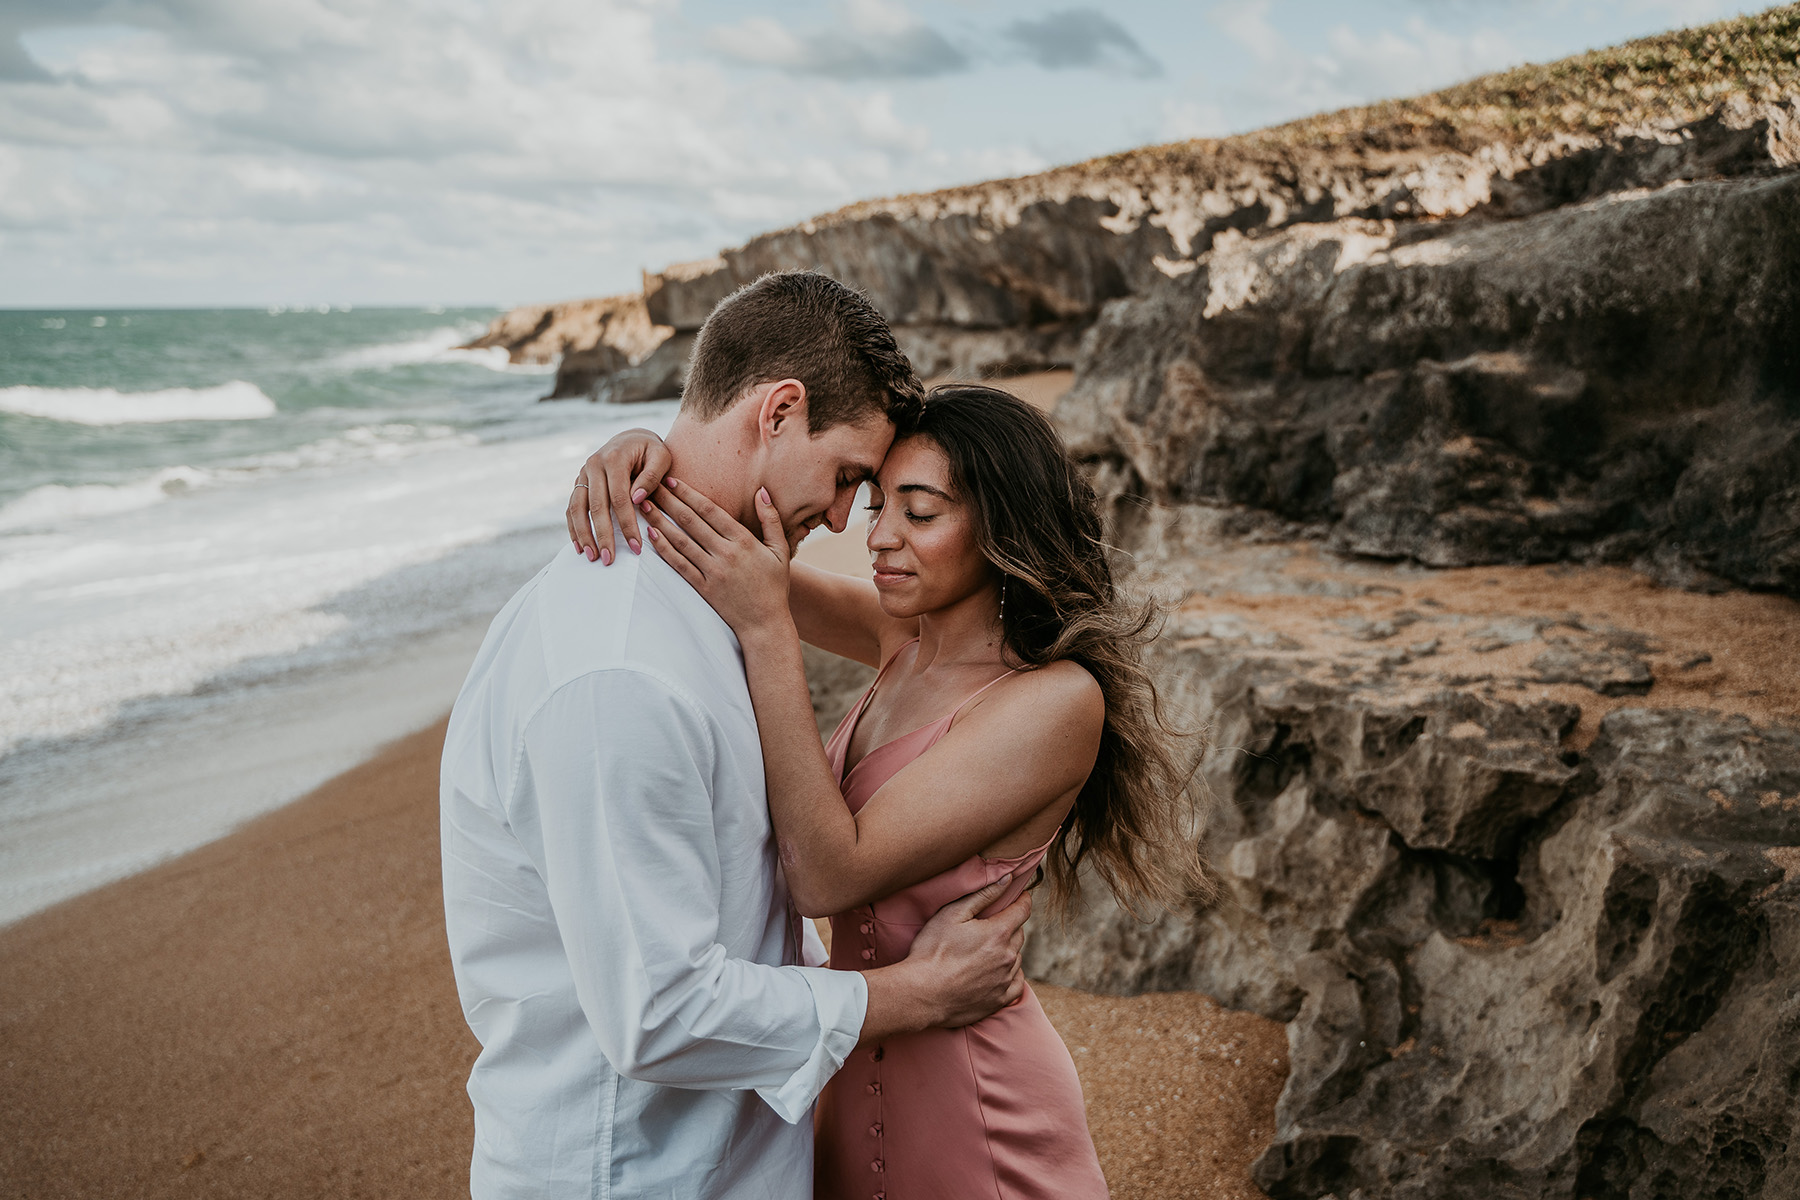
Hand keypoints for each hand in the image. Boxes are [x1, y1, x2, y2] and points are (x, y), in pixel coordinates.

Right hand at [566, 428, 670, 564]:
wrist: (631, 438)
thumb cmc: (651, 451)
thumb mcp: (661, 456)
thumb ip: (652, 476)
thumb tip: (637, 500)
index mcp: (614, 458)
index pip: (619, 498)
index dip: (627, 524)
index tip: (636, 547)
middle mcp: (594, 464)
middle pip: (596, 506)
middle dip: (603, 535)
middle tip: (610, 560)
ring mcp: (583, 473)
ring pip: (577, 508)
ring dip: (583, 535)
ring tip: (592, 557)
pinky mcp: (579, 482)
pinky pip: (572, 507)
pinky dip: (573, 527)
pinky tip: (579, 546)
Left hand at [640, 479, 793, 633]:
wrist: (765, 624)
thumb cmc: (773, 585)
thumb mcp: (780, 550)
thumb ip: (771, 519)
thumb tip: (761, 491)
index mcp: (744, 541)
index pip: (710, 511)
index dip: (689, 493)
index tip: (672, 480)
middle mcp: (726, 554)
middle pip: (691, 521)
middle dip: (668, 501)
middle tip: (649, 485)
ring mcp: (713, 572)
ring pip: (681, 541)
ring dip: (660, 521)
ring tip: (644, 506)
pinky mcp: (703, 588)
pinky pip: (680, 565)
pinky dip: (664, 549)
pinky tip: (651, 536)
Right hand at [905, 874, 1030, 1027]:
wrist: (921, 995)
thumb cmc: (932, 951)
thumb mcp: (952, 914)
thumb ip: (982, 895)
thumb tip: (1006, 880)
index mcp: (998, 933)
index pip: (1022, 910)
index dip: (1022, 900)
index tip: (1020, 896)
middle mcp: (1008, 956)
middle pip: (1019, 933)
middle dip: (1009, 925)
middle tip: (992, 924)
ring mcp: (1005, 980)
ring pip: (1016, 957)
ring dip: (1007, 950)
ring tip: (986, 950)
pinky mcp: (1000, 999)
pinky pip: (1016, 982)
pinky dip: (1010, 974)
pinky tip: (997, 972)